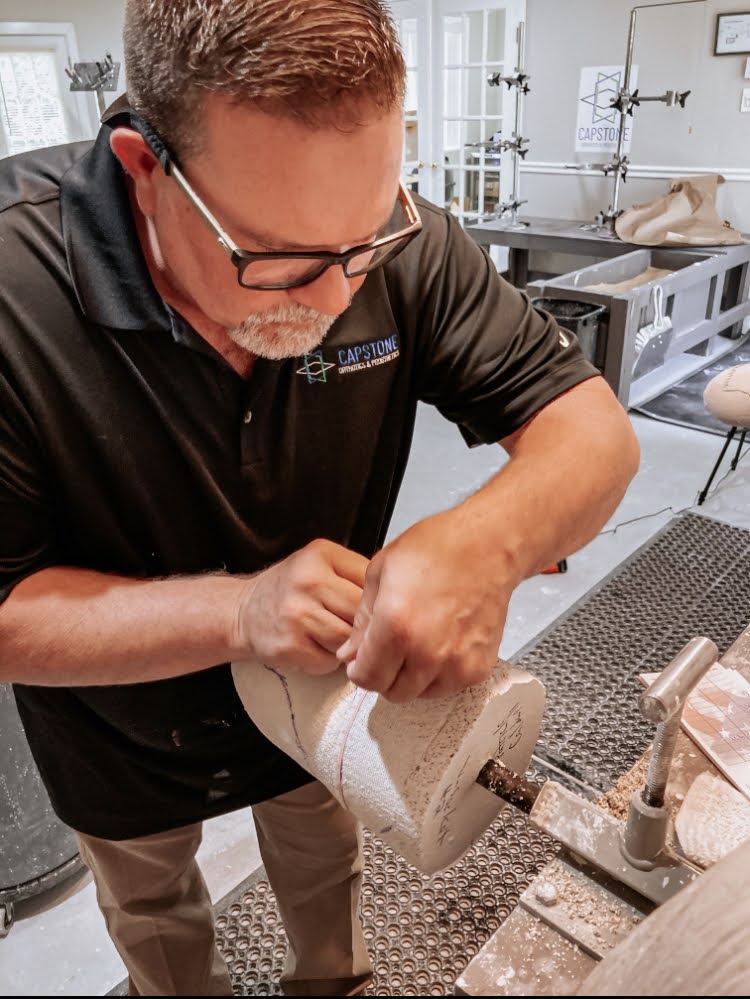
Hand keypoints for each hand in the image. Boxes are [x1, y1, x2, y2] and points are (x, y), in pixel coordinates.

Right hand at [234, 539, 367, 673]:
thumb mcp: (320, 564)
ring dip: (347, 644)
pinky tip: (315, 646)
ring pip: (349, 639)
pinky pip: (330, 660)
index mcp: (322, 554)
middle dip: (364, 625)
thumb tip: (398, 595)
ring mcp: (297, 614)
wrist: (243, 612)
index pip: (372, 580)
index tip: (374, 607)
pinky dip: (328, 659)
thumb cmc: (289, 590)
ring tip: (332, 634)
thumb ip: (355, 574)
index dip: (378, 599)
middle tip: (354, 626)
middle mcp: (308, 580)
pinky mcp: (290, 645)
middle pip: (362, 611)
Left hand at [337, 511, 513, 700]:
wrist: (488, 545)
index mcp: (397, 627)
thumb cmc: (440, 548)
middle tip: (389, 649)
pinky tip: (439, 645)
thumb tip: (351, 653)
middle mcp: (427, 652)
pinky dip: (440, 674)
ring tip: (417, 643)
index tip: (363, 659)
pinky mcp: (478, 667)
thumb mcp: (381, 572)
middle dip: (384, 674)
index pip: (366, 679)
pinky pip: (448, 687)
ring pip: (420, 694)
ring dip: (412, 677)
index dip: (359, 669)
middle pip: (392, 692)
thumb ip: (362, 621)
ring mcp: (456, 663)